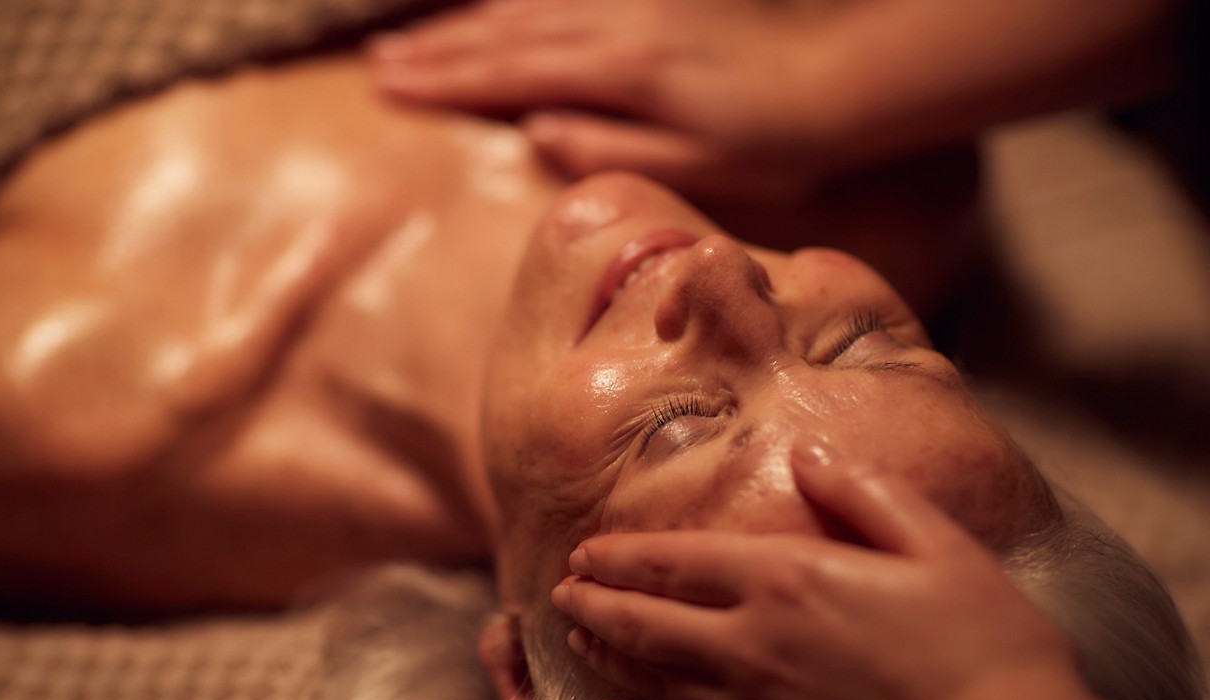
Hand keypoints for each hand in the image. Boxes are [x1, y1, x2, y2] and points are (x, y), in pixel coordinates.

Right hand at [370, 0, 839, 202]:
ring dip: (464, 22)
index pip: (511, 72)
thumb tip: (535, 131)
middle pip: (507, 31)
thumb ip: (611, 148)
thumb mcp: (698, 164)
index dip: (444, 80)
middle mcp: (619, 21)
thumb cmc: (775, 138)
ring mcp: (635, 2)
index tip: (386, 88)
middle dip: (436, 49)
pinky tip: (493, 9)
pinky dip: (517, 3)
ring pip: (529, 5)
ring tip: (410, 37)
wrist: (844, 77)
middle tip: (375, 66)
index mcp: (623, 69)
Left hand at [549, 443, 1079, 699]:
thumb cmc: (984, 646)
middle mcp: (749, 643)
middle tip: (559, 595)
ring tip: (572, 642)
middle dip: (593, 604)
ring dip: (603, 657)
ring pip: (649, 679)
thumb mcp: (936, 544)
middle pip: (644, 621)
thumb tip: (806, 453)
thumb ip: (863, 494)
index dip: (621, 556)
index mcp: (786, 579)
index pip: (675, 561)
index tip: (584, 552)